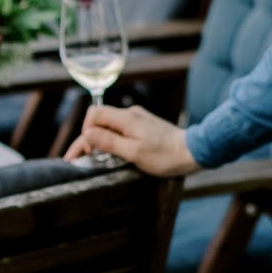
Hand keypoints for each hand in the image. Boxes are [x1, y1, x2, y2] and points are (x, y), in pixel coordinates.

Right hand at [67, 103, 198, 176]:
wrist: (192, 151)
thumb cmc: (165, 156)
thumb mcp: (134, 153)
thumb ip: (109, 142)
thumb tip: (87, 134)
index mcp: (126, 118)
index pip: (94, 114)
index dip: (85, 131)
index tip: (86, 152)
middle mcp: (130, 114)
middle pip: (100, 120)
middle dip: (87, 139)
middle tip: (79, 159)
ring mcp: (138, 119)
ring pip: (110, 125)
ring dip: (99, 140)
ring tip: (93, 159)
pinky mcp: (144, 125)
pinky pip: (121, 129)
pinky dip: (112, 140)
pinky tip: (111, 153)